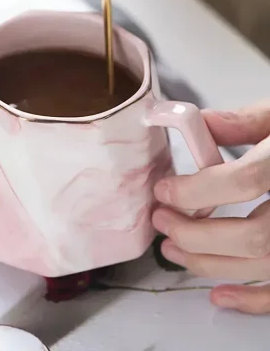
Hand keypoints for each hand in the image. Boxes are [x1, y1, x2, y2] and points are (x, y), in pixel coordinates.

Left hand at [152, 102, 269, 313]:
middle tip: (162, 222)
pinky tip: (220, 294)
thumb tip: (201, 124)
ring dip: (209, 263)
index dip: (196, 191)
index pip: (244, 181)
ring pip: (263, 265)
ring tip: (173, 250)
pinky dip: (252, 300)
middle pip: (252, 236)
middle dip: (195, 235)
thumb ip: (245, 121)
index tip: (163, 191)